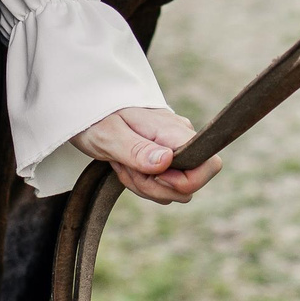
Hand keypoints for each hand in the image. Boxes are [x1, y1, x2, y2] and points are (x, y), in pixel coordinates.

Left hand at [71, 107, 220, 204]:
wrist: (90, 108)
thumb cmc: (97, 118)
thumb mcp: (110, 135)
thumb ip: (138, 150)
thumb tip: (167, 161)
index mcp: (173, 131)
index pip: (209, 165)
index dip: (184, 182)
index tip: (153, 174)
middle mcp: (181, 140)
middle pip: (189, 187)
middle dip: (154, 188)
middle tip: (126, 167)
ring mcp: (175, 150)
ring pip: (174, 192)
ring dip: (145, 187)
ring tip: (123, 163)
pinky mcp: (167, 159)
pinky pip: (164, 188)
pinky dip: (143, 185)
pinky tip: (127, 167)